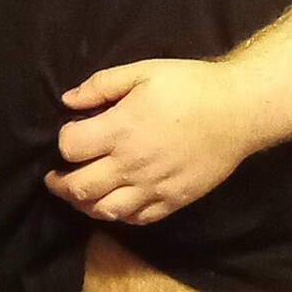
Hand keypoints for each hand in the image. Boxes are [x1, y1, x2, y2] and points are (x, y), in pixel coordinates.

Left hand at [43, 59, 256, 224]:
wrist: (237, 111)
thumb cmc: (189, 86)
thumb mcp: (143, 72)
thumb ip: (102, 86)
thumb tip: (68, 100)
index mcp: (121, 130)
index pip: (71, 147)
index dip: (64, 141)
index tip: (69, 134)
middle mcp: (132, 165)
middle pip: (80, 187)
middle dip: (60, 183)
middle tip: (54, 177)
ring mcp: (153, 188)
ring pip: (104, 210)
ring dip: (83, 204)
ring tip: (78, 193)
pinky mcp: (172, 201)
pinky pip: (136, 219)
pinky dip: (117, 215)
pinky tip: (113, 203)